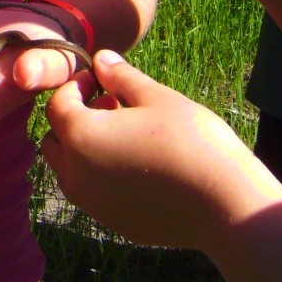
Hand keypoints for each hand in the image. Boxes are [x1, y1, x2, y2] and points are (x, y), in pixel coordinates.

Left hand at [41, 49, 267, 248]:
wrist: (227, 207)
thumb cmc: (192, 143)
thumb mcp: (156, 98)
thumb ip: (121, 77)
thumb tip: (101, 58)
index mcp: (80, 136)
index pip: (57, 104)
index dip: (74, 86)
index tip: (97, 79)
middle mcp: (75, 173)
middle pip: (54, 139)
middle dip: (73, 118)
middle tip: (110, 105)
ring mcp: (91, 203)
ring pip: (68, 169)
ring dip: (83, 148)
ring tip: (125, 134)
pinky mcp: (112, 222)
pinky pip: (91, 193)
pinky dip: (98, 174)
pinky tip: (136, 164)